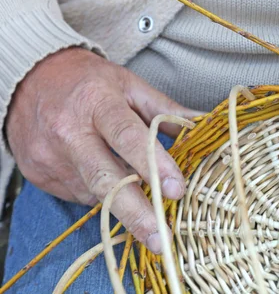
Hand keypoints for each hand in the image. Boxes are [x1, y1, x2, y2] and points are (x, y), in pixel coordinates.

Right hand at [6, 48, 199, 253]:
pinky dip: (101, 193)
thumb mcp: (130, 85)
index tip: (177, 190)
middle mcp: (69, 132)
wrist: (30, 80)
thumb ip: (167, 110)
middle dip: (136, 214)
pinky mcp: (38, 176)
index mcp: (98, 103)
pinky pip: (79, 194)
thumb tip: (206, 123)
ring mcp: (50, 157)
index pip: (129, 138)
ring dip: (123, 200)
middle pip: (106, 180)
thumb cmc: (89, 82)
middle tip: (162, 240)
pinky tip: (107, 176)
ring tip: (141, 196)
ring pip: (95, 192)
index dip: (154, 165)